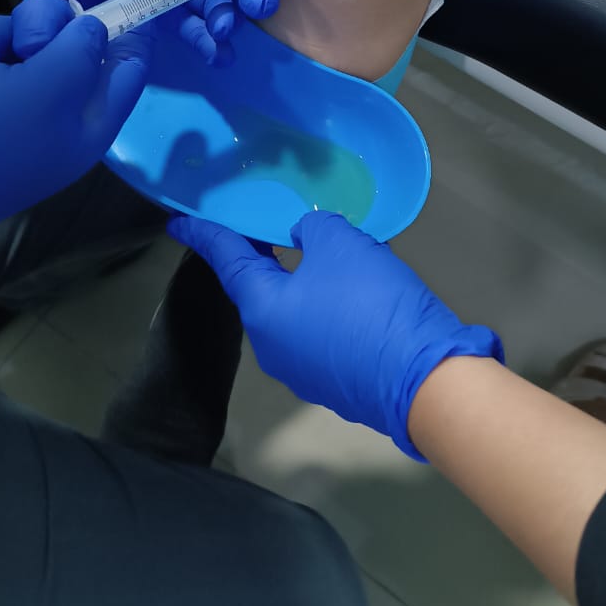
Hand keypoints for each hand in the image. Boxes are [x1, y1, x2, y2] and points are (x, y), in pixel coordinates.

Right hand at [0, 0, 149, 331]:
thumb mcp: (45, 93)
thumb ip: (79, 53)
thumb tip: (93, 26)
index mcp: (87, 118)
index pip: (129, 66)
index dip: (128, 27)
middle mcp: (51, 105)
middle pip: (63, 33)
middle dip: (35, 27)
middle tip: (23, 51)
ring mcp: (1, 96)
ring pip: (5, 33)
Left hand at [170, 211, 502, 459]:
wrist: (426, 381)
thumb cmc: (372, 304)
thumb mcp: (341, 244)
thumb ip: (312, 228)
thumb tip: (303, 236)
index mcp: (261, 310)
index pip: (224, 260)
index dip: (204, 234)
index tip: (178, 222)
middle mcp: (271, 345)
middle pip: (258, 288)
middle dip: (261, 254)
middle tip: (264, 222)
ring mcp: (302, 371)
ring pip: (292, 311)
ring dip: (301, 280)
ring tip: (324, 251)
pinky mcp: (334, 383)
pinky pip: (319, 332)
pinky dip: (325, 305)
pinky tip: (352, 289)